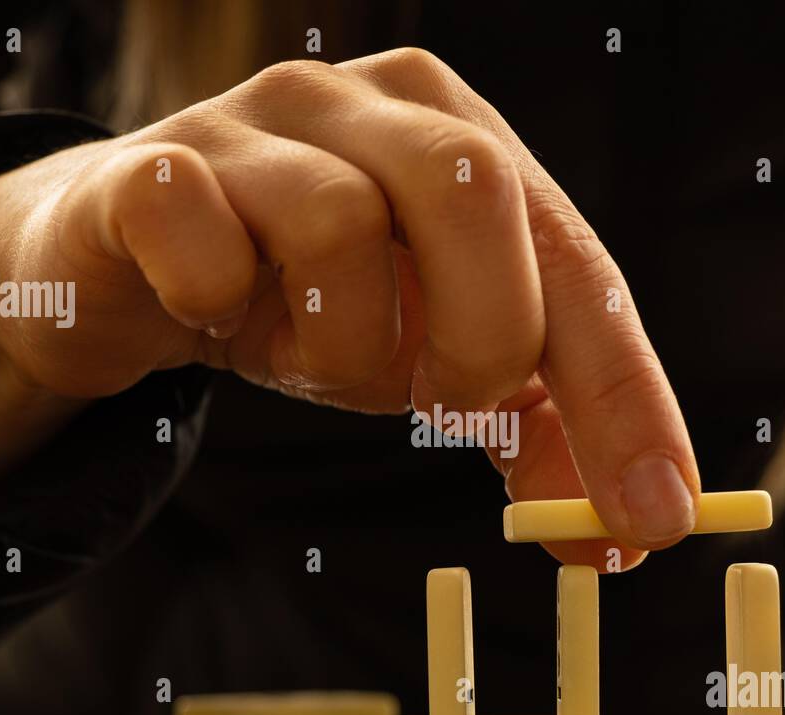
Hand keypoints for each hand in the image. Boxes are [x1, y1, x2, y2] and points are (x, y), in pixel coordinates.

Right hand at [0, 48, 699, 564]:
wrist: (131, 263)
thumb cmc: (305, 304)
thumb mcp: (436, 362)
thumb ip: (533, 436)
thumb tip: (614, 539)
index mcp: (464, 141)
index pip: (578, 263)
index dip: (622, 394)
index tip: (653, 515)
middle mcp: (370, 106)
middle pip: (474, 189)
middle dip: (481, 336)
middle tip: (439, 402)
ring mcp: (253, 124)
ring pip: (336, 224)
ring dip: (340, 344)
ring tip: (309, 357)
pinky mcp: (148, 168)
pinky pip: (193, 223)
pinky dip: (216, 298)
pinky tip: (211, 310)